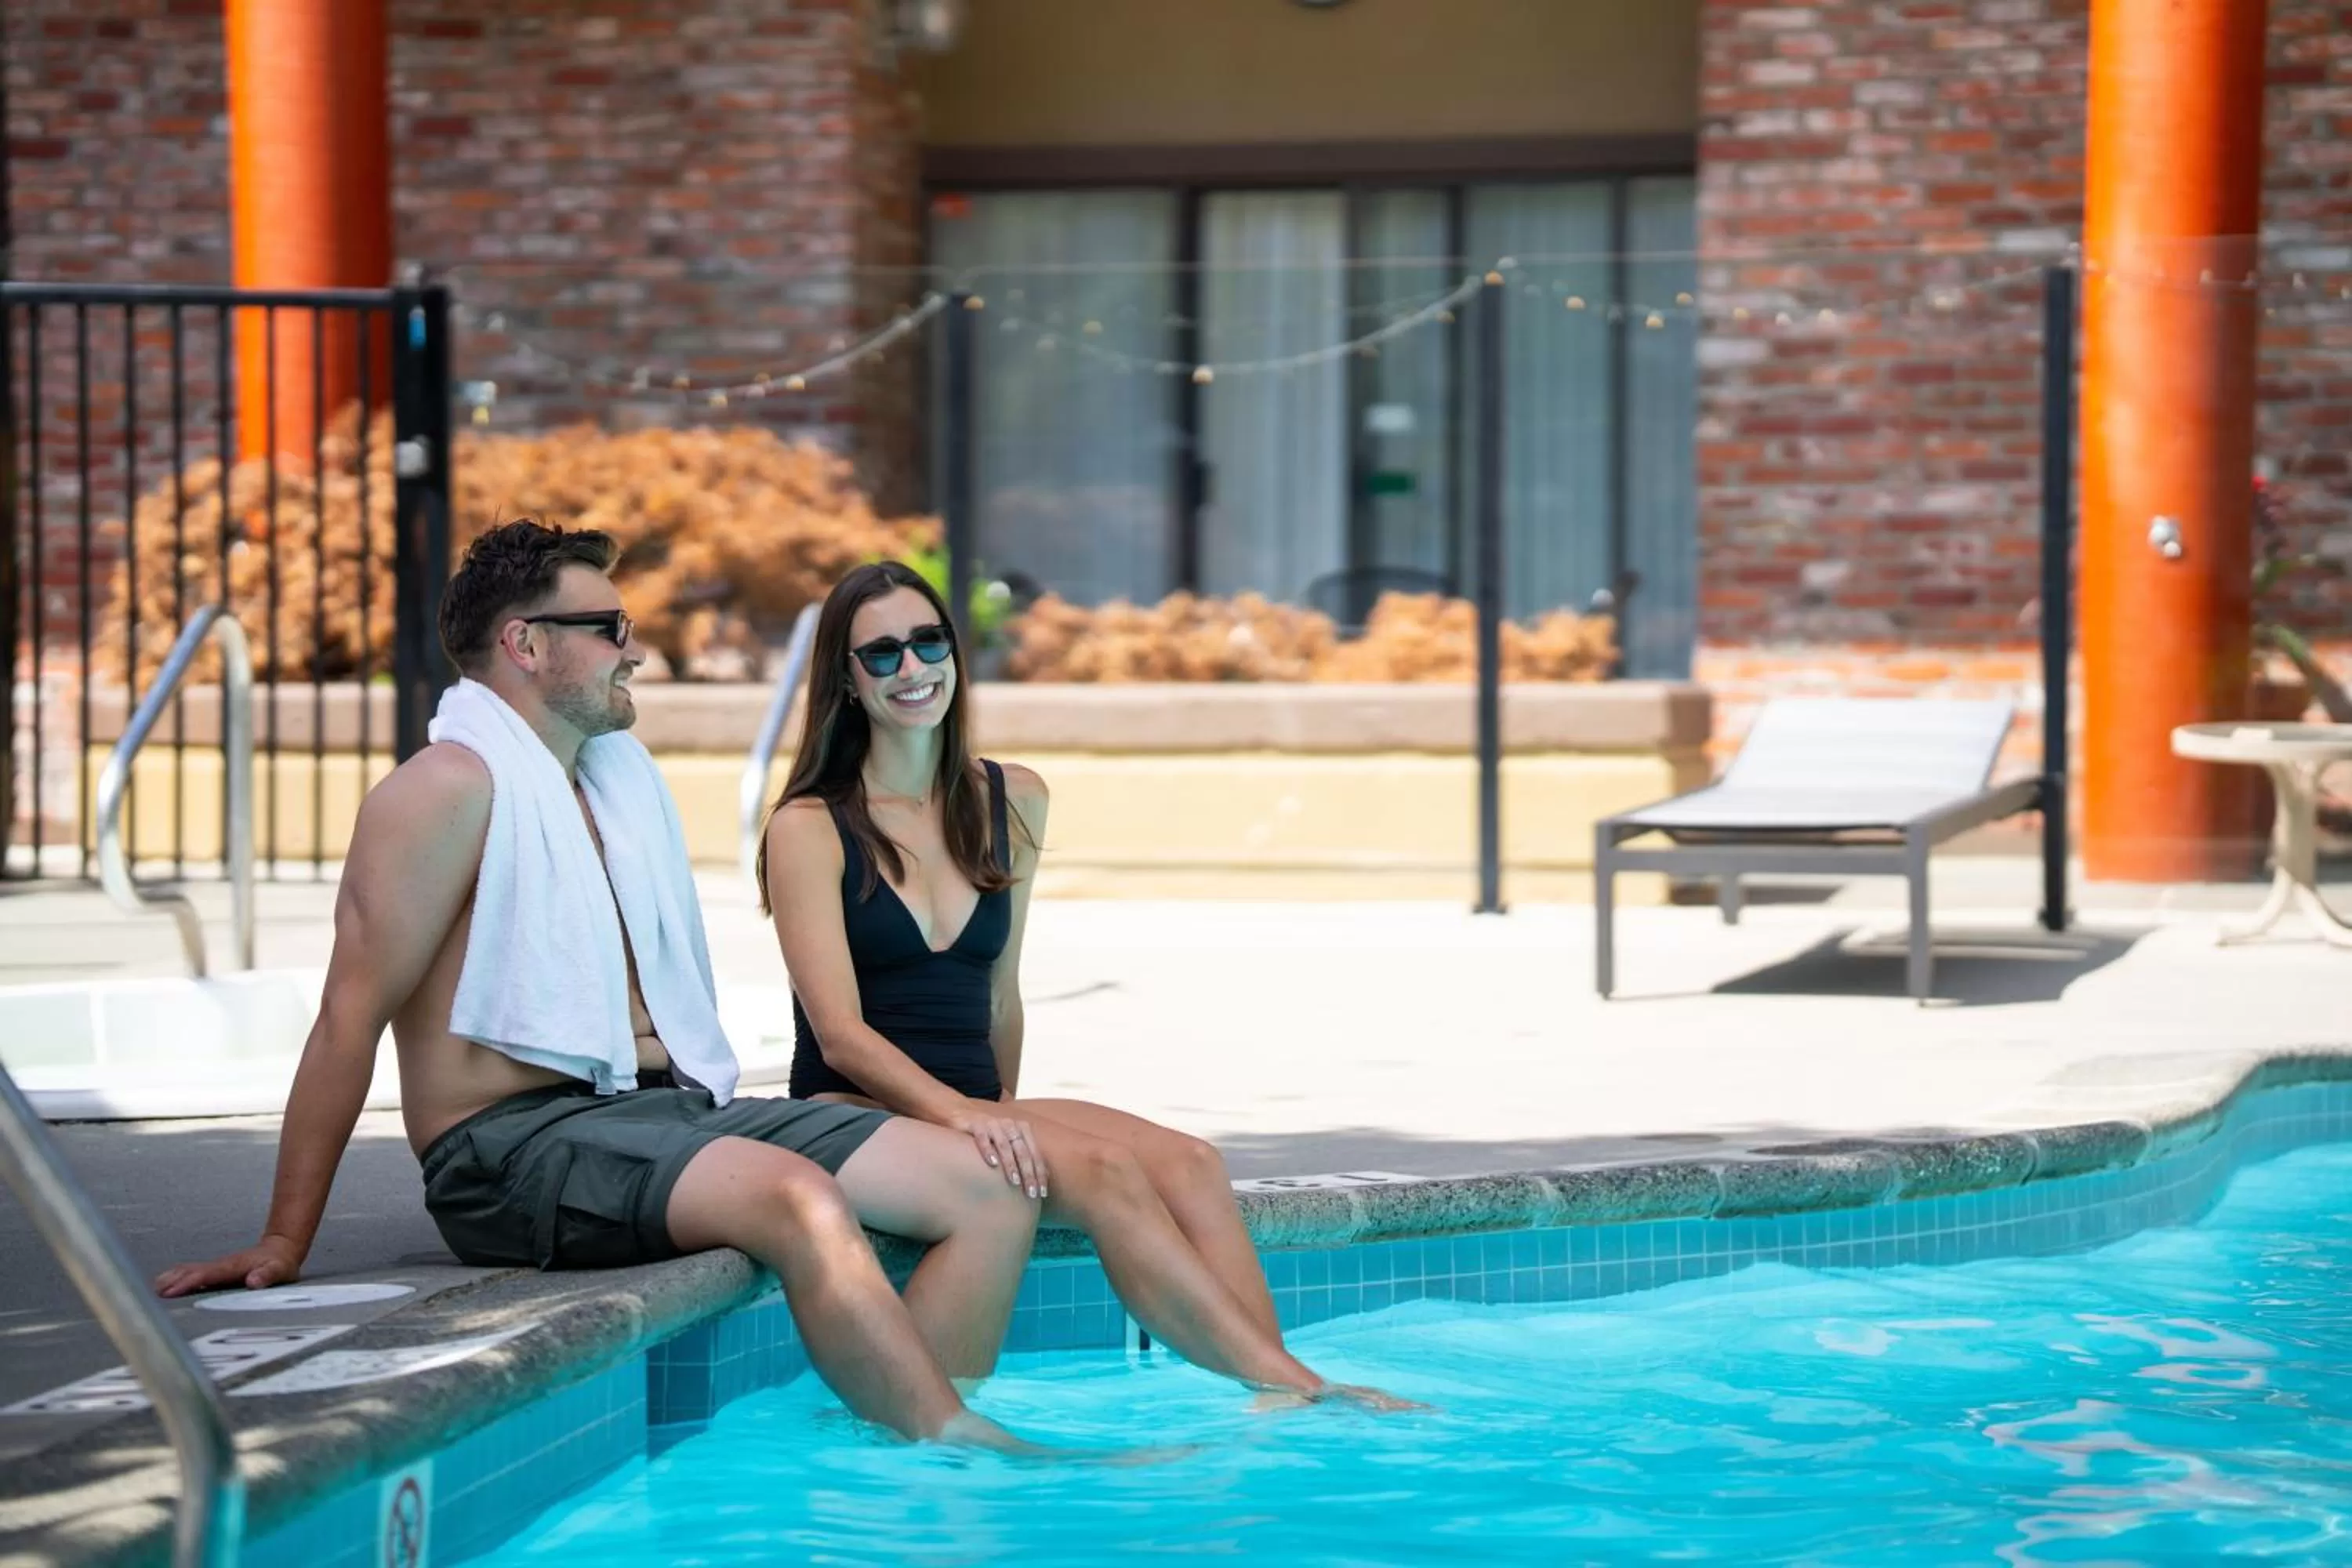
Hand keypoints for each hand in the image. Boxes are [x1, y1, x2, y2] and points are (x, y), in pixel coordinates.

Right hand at [154, 1235, 304, 1298]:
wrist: (280, 1250)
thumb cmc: (279, 1264)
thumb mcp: (279, 1270)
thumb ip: (267, 1275)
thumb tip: (253, 1281)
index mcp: (233, 1266)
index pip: (207, 1275)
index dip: (189, 1282)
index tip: (171, 1291)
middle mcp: (221, 1266)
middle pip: (192, 1271)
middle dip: (173, 1281)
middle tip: (153, 1293)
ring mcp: (216, 1267)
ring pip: (189, 1271)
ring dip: (171, 1279)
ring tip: (152, 1290)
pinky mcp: (214, 1271)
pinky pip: (192, 1273)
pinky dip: (176, 1278)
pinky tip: (163, 1286)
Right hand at [950, 1101, 1048, 1199]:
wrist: (962, 1115)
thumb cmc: (989, 1136)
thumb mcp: (1008, 1143)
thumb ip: (1021, 1157)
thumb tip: (1038, 1182)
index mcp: (1022, 1129)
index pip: (1035, 1154)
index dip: (1040, 1174)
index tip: (1042, 1193)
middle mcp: (1010, 1125)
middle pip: (1023, 1151)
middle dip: (1029, 1173)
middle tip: (1031, 1193)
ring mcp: (993, 1123)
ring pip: (1005, 1145)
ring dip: (1010, 1164)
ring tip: (1015, 1182)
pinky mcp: (975, 1124)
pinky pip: (983, 1137)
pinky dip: (988, 1150)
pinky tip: (992, 1164)